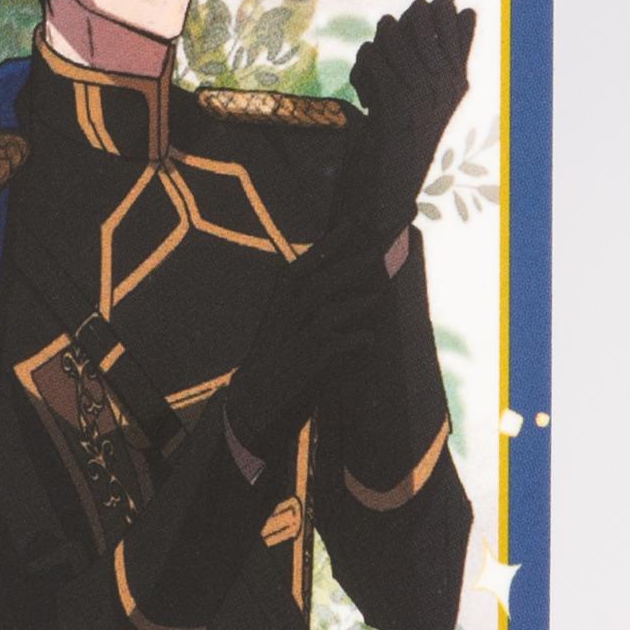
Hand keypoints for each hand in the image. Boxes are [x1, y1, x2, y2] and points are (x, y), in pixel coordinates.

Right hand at [224, 221, 390, 460]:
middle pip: (319, 284)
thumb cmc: (269, 364)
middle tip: (377, 252)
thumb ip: (296, 305)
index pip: (299, 268)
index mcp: (275, 306)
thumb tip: (331, 282)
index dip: (325, 245)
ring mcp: (294, 342)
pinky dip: (357, 338)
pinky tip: (369, 338)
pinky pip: (338, 344)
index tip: (349, 224)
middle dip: (349, 266)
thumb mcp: (276, 328)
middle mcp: (281, 320)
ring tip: (379, 294)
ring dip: (358, 302)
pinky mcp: (307, 365)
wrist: (250, 405)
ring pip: (329, 311)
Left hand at [339, 0, 476, 243]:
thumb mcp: (431, 98)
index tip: (426, 15)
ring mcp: (423, 93)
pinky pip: (372, 60)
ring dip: (373, 48)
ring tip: (373, 72)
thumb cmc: (405, 142)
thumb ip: (449, 57)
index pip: (455, 23)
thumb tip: (468, 12)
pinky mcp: (395, 104)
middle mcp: (447, 85)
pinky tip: (365, 95)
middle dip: (395, 25)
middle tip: (387, 42)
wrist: (387, 192)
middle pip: (418, 22)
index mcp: (458, 82)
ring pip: (390, 37)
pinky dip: (361, 70)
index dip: (437, 10)